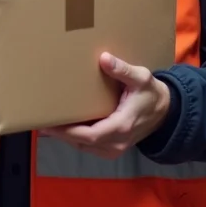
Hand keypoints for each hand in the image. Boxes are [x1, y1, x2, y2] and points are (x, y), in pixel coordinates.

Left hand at [39, 53, 171, 159]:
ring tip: (46, 124)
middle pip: (82, 143)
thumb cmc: (151, 94)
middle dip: (60, 134)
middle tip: (40, 121)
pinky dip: (75, 138)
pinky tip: (63, 128)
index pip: (89, 135)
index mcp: (122, 126)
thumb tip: (104, 58)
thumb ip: (123, 70)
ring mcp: (115, 148)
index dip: (67, 132)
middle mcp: (117, 142)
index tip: (49, 124)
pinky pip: (89, 146)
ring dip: (66, 137)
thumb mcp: (141, 78)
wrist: (166, 112)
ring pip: (84, 147)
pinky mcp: (113, 148)